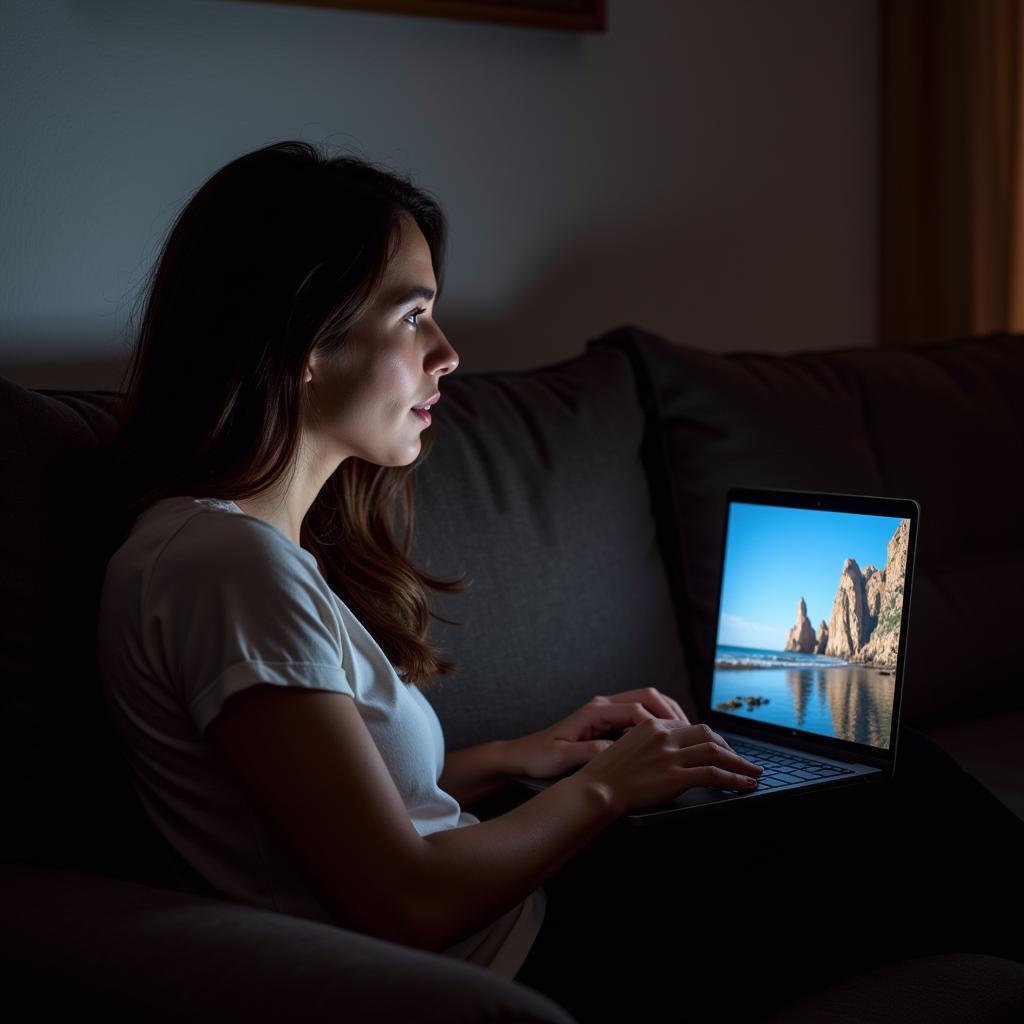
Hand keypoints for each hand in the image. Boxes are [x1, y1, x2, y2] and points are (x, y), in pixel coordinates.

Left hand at [511, 687, 690, 779]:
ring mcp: (605, 711)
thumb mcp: (562, 757)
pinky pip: (638, 714)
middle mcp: (602, 705)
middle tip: (690, 731)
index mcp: (593, 711)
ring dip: (666, 713)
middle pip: (646, 696)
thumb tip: (616, 750)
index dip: (657, 723)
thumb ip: (589, 752)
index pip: (635, 709)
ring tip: (685, 732)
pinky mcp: (606, 721)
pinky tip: (665, 739)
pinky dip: (656, 721)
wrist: (521, 754)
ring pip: (645, 702)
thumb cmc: (538, 756)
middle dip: (670, 711)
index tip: (673, 739)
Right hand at [575, 719, 764, 815]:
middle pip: (707, 735)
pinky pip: (713, 774)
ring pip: (715, 752)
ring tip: (752, 772)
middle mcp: (664, 735)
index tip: (720, 750)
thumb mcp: (626, 745)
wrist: (597, 788)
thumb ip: (648, 742)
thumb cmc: (606, 773)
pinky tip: (745, 784)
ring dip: (739, 763)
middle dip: (729, 748)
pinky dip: (734, 778)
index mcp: (652, 724)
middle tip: (742, 761)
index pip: (690, 727)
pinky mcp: (675, 776)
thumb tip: (670, 750)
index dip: (710, 740)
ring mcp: (670, 755)